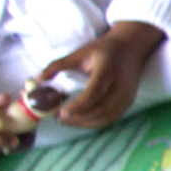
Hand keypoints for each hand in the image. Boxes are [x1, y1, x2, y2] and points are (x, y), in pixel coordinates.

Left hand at [46, 21, 164, 129]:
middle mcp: (121, 86)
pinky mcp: (129, 102)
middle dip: (79, 118)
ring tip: (68, 121)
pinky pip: (112, 118)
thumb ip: (58, 64)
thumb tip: (37, 79)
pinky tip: (82, 120)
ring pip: (107, 118)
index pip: (94, 93)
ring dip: (86, 123)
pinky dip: (95, 122)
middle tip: (59, 118)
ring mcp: (127, 96)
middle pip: (101, 110)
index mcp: (108, 70)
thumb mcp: (80, 52)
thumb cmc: (105, 48)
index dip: (78, 106)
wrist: (132, 47)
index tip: (61, 112)